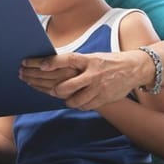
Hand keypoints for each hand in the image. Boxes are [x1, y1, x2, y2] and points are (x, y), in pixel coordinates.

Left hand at [20, 51, 143, 109]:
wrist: (134, 69)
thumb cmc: (107, 62)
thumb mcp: (92, 57)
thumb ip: (75, 63)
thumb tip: (51, 65)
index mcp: (89, 60)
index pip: (68, 59)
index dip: (53, 62)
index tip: (39, 64)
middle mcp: (93, 74)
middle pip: (65, 85)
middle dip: (46, 85)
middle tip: (30, 80)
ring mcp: (98, 88)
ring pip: (72, 100)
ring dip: (61, 97)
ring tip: (53, 92)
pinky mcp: (103, 99)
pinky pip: (83, 106)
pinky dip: (75, 104)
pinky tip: (69, 100)